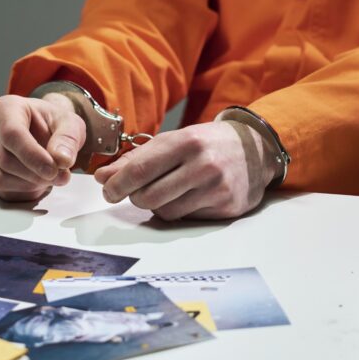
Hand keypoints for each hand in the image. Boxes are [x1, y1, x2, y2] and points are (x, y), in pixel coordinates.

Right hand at [0, 93, 85, 201]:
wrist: (44, 130)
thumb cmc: (53, 123)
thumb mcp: (70, 124)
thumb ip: (68, 139)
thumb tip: (61, 159)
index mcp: (6, 107)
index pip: (11, 133)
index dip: (32, 155)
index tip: (53, 169)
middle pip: (5, 159)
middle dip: (36, 174)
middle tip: (61, 176)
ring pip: (0, 178)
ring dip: (30, 185)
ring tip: (49, 177)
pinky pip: (1, 190)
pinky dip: (24, 192)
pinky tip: (38, 181)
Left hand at [93, 121, 277, 220]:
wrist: (254, 149)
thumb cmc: (206, 143)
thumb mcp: (173, 140)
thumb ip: (137, 158)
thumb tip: (104, 177)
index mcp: (186, 141)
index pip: (140, 170)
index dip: (117, 185)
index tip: (108, 191)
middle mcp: (202, 164)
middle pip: (149, 196)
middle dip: (136, 197)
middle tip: (137, 192)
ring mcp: (216, 187)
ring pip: (166, 212)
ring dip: (157, 206)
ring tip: (166, 191)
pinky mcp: (225, 206)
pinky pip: (186, 218)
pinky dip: (179, 211)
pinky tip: (187, 197)